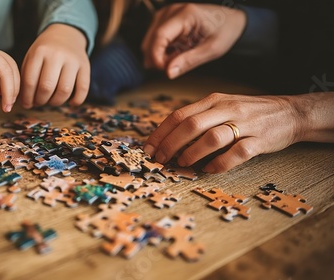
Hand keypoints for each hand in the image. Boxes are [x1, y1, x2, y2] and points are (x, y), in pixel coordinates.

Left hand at [20, 23, 89, 107]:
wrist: (66, 34)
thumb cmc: (45, 51)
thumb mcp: (32, 57)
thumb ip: (26, 77)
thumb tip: (25, 103)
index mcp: (40, 52)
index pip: (30, 81)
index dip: (27, 97)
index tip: (26, 104)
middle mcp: (57, 55)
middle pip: (47, 87)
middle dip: (40, 101)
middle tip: (39, 102)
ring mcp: (73, 60)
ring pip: (65, 90)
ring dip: (56, 102)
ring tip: (51, 101)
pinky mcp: (85, 66)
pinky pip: (83, 88)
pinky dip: (77, 100)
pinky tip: (71, 103)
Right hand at [142, 3, 245, 78]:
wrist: (231, 21)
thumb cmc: (224, 31)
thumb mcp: (212, 50)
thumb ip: (189, 61)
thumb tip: (169, 73)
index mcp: (185, 14)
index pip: (160, 36)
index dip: (157, 56)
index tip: (164, 70)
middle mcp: (172, 11)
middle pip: (151, 39)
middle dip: (157, 58)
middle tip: (173, 68)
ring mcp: (166, 14)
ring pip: (149, 41)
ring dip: (159, 55)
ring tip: (177, 59)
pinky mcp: (164, 20)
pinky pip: (154, 40)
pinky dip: (161, 51)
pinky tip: (174, 54)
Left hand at [143, 93, 303, 172]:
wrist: (289, 113)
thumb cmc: (248, 113)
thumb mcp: (222, 106)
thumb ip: (199, 118)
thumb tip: (169, 138)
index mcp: (213, 100)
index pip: (179, 115)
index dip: (160, 133)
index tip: (148, 148)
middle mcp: (226, 109)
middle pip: (191, 125)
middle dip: (170, 144)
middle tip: (159, 159)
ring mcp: (244, 124)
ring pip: (212, 137)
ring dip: (192, 152)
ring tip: (181, 163)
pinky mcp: (259, 140)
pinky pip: (236, 153)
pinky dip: (219, 163)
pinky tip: (208, 170)